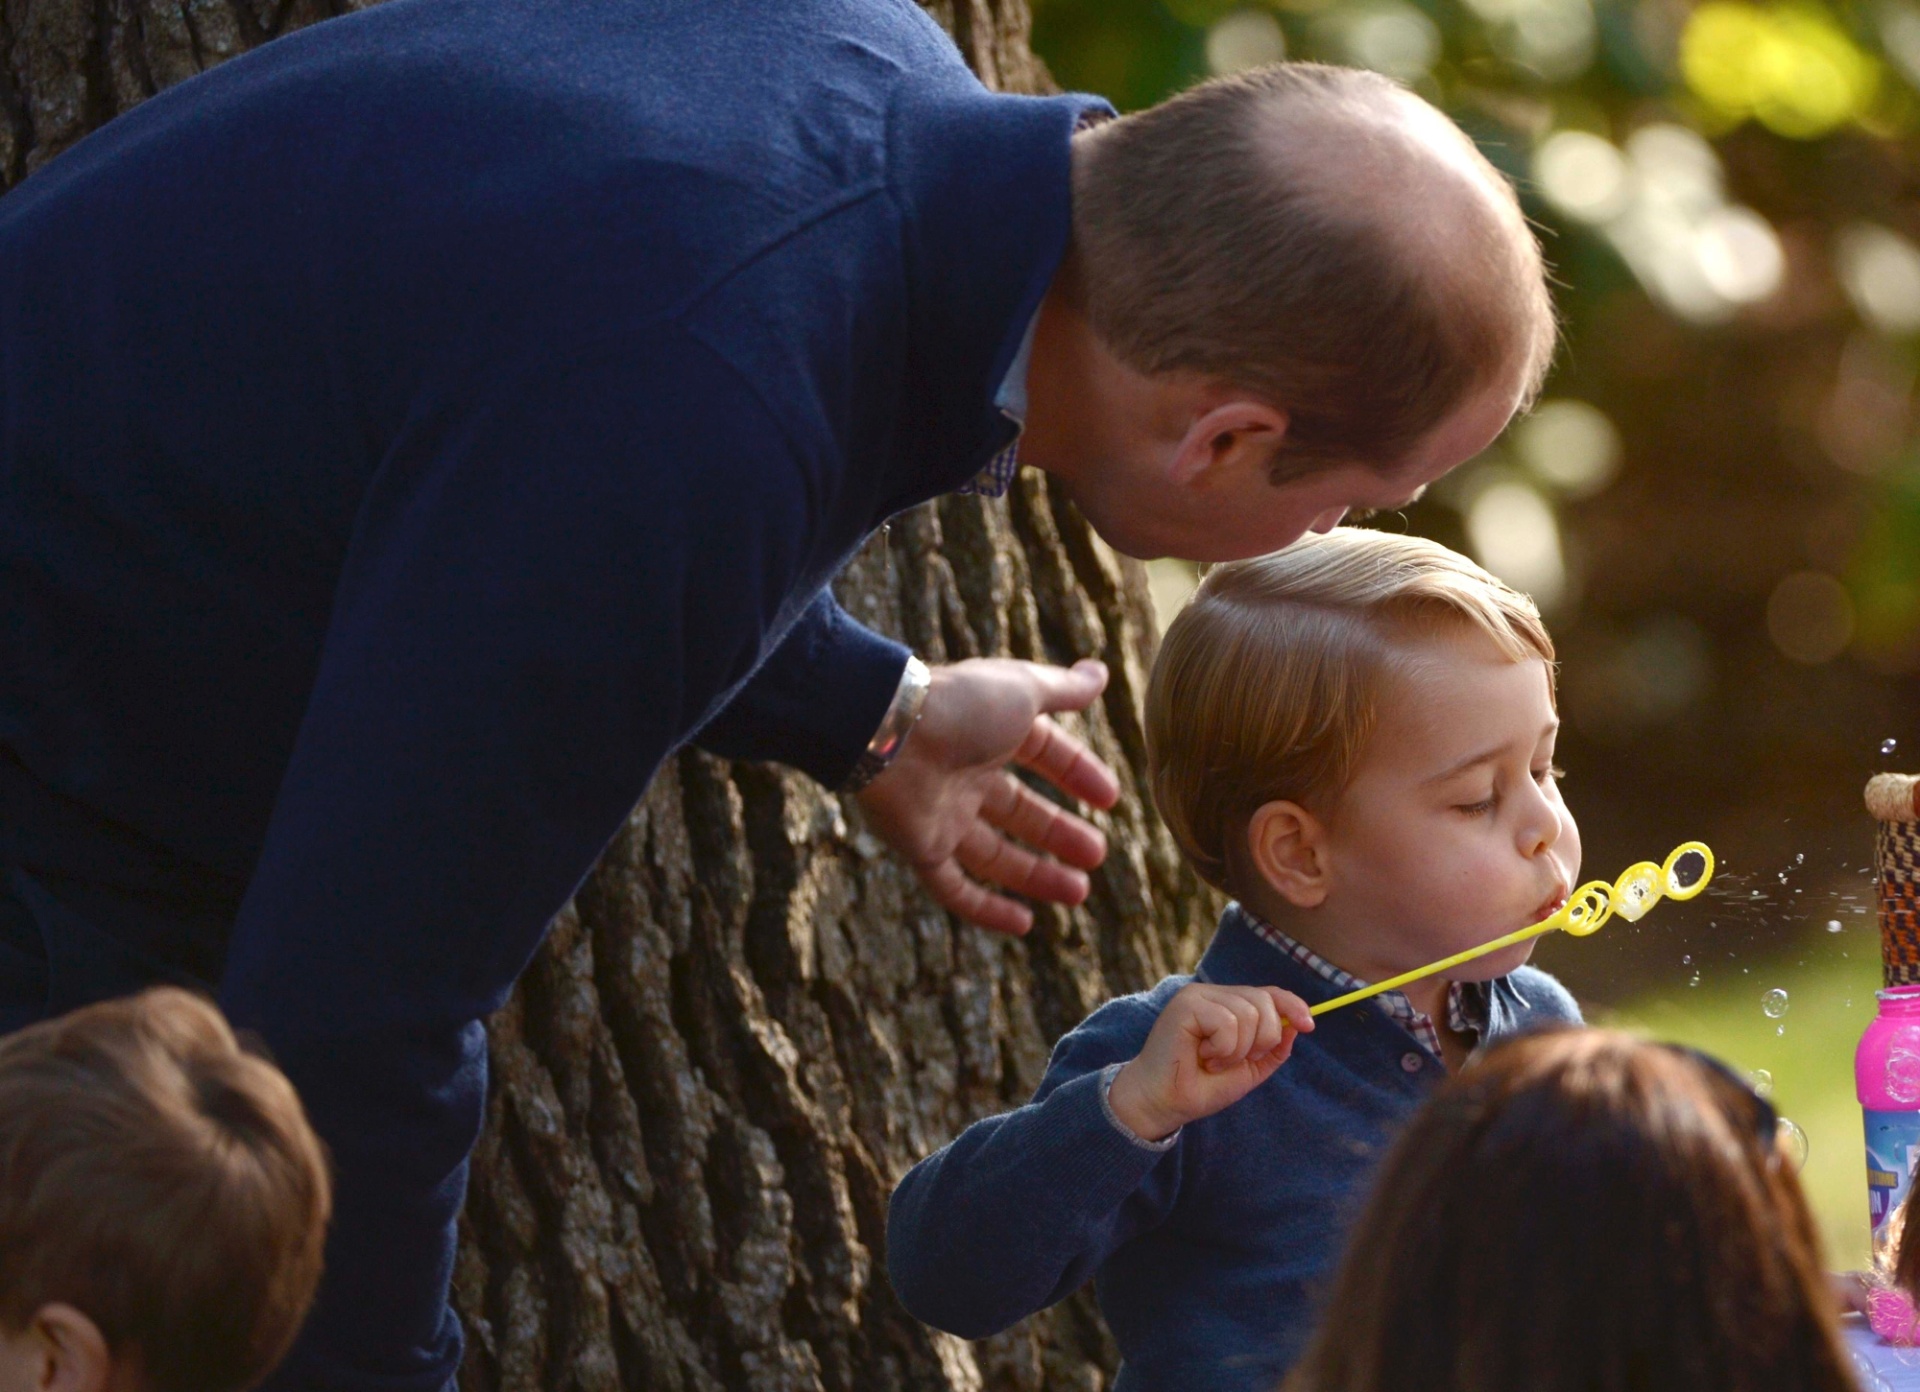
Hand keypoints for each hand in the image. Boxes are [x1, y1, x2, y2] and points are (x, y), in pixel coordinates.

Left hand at [855, 657, 1120, 935]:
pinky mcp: (920, 848)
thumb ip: (1062, 689)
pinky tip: (1024, 924)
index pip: (1044, 755)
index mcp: (991, 732)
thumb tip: (1101, 673)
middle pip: (1021, 811)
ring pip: (995, 855)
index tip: (1110, 800)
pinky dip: (987, 909)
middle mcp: (967, 774)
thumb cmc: (959, 705)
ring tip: (1079, 893)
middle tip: (1097, 854)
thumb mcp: (1023, 690)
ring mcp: (943, 814)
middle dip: (1060, 834)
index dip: (1077, 775)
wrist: (886, 733)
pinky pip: (954, 888)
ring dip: (1037, 874)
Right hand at [1106, 985, 1313, 1140]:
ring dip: (1237, 1050)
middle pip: (1265, 1002)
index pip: (1269, 993)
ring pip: (1248, 1014)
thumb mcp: (1248, 1069)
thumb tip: (1295, 1026)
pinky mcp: (1186, 1005)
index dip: (1293, 1005)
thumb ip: (1272, 1049)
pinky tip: (1203, 1057)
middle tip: (1233, 1061)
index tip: (1309, 1025)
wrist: (1166, 1103)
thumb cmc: (1201, 1086)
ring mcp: (1198, 996)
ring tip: (1213, 1061)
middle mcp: (1213, 994)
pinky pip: (1227, 1022)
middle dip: (1262, 1040)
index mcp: (1228, 1005)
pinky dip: (1223, 1049)